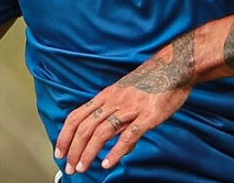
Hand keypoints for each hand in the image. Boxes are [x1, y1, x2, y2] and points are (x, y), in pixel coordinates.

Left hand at [55, 68, 191, 175]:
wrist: (174, 67)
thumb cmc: (152, 82)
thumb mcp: (127, 96)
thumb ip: (119, 119)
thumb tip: (120, 147)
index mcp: (106, 96)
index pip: (76, 116)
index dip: (64, 136)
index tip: (59, 152)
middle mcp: (113, 101)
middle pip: (85, 127)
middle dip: (73, 150)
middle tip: (70, 167)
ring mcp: (130, 108)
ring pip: (101, 132)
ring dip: (88, 152)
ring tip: (82, 167)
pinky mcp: (147, 116)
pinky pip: (128, 135)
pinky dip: (115, 151)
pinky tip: (108, 163)